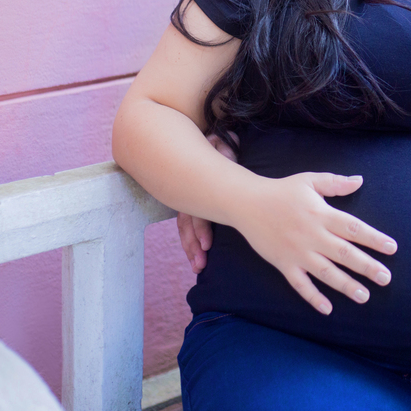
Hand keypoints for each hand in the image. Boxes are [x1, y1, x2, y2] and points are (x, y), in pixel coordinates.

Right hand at [177, 135, 236, 273]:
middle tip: (201, 265)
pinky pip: (187, 226)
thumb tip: (224, 148)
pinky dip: (190, 241)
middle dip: (193, 246)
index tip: (207, 246)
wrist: (208, 143)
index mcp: (198, 182)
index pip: (197, 210)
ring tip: (198, 267)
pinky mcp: (191, 205)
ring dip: (190, 248)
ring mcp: (189, 199)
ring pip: (185, 228)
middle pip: (189, 223)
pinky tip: (194, 256)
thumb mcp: (221, 145)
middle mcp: (190, 193)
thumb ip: (223, 148)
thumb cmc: (219, 146)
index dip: (201, 228)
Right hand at [235, 172, 397, 315]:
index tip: (392, 248)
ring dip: (346, 285)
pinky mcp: (283, 264)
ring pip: (325, 272)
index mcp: (321, 213)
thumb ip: (336, 183)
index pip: (353, 228)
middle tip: (386, 278)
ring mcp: (297, 252)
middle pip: (344, 253)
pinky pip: (300, 284)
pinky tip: (327, 309)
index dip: (374, 238)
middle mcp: (312, 235)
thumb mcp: (310, 180)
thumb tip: (359, 180)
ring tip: (364, 296)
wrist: (247, 203)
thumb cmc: (282, 191)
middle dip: (366, 266)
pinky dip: (313, 297)